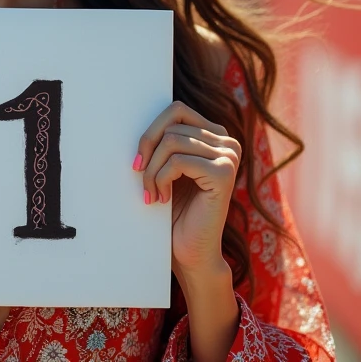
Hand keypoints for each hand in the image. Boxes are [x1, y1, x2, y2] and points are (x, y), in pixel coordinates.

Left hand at [132, 100, 240, 275]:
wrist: (190, 251)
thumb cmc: (174, 209)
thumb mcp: (167, 166)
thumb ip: (164, 139)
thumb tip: (131, 110)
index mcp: (216, 135)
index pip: (176, 110)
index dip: (151, 131)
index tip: (137, 161)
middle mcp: (228, 142)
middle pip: (172, 125)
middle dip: (149, 154)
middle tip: (142, 183)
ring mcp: (229, 156)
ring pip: (172, 142)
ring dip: (152, 171)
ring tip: (152, 193)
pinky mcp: (224, 173)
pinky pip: (178, 161)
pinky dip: (161, 179)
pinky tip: (161, 198)